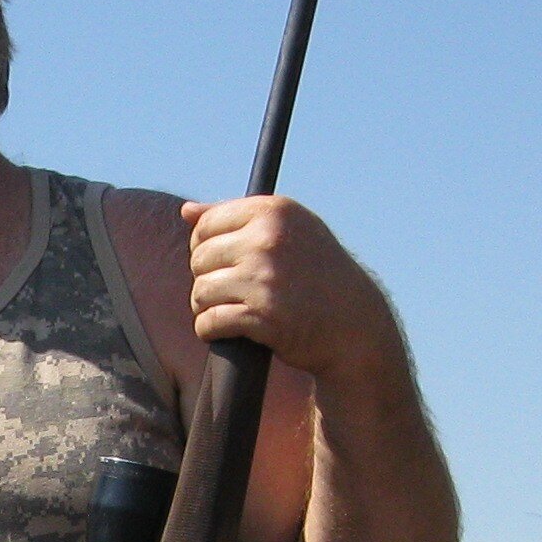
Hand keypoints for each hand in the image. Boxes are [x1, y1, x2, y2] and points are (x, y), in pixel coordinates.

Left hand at [176, 196, 397, 384]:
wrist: (354, 321)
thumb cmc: (316, 272)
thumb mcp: (288, 230)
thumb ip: (237, 216)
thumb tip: (187, 211)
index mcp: (274, 211)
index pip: (205, 225)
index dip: (204, 246)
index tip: (220, 262)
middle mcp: (269, 240)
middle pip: (199, 259)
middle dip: (207, 277)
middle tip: (227, 290)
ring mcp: (265, 278)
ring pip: (200, 292)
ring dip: (206, 306)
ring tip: (226, 309)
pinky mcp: (263, 316)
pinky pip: (210, 322)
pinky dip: (210, 330)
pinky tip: (225, 330)